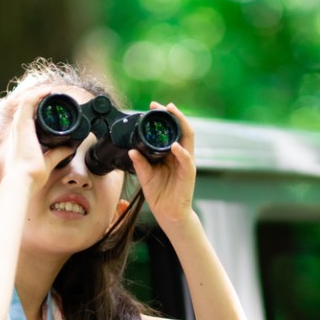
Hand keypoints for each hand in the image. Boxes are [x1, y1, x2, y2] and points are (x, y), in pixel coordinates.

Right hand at [0, 88, 75, 191]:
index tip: (54, 105)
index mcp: (23, 136)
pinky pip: (27, 102)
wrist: (25, 179)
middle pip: (27, 106)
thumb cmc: (32, 174)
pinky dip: (37, 94)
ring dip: (39, 93)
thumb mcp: (50, 160)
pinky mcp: (21, 124)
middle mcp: (19, 129)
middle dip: (40, 98)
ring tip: (52, 91)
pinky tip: (48, 92)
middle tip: (54, 95)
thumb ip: (59, 153)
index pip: (29, 116)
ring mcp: (19, 126)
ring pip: (27, 101)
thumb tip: (70, 148)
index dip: (40, 108)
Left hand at [131, 102, 195, 226]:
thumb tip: (131, 150)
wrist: (169, 214)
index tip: (152, 107)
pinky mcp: (189, 172)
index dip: (163, 117)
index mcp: (170, 153)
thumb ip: (140, 163)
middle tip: (160, 106)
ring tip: (172, 113)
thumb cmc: (160, 195)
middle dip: (172, 114)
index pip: (170, 130)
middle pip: (181, 128)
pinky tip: (175, 146)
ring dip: (180, 123)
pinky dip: (181, 151)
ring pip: (188, 137)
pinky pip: (186, 159)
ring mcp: (186, 162)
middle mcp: (180, 154)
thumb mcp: (146, 177)